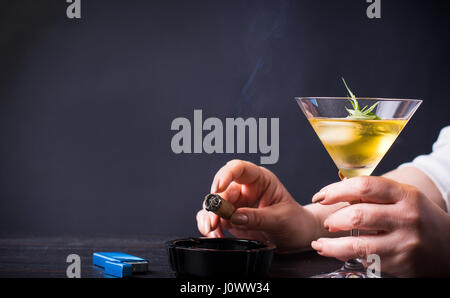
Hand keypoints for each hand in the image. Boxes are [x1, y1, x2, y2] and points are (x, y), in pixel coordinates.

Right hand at [196, 160, 318, 252]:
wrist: (298, 237)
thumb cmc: (295, 222)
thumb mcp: (281, 219)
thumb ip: (258, 217)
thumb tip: (235, 217)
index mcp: (260, 180)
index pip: (239, 168)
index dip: (226, 175)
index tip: (218, 187)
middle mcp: (245, 189)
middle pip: (223, 190)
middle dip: (215, 206)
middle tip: (214, 221)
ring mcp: (237, 204)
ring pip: (215, 205)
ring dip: (210, 217)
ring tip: (212, 230)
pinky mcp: (232, 218)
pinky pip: (215, 219)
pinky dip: (211, 227)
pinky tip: (215, 235)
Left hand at [311, 176, 449, 276]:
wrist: (449, 248)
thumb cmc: (419, 218)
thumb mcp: (403, 198)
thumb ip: (374, 194)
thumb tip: (336, 192)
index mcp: (405, 195)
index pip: (364, 186)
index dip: (336, 190)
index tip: (321, 196)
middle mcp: (406, 217)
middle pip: (358, 215)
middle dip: (334, 219)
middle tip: (328, 222)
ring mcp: (404, 242)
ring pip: (358, 245)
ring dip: (332, 245)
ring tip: (320, 245)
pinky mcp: (401, 264)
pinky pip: (367, 260)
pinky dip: (348, 256)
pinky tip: (339, 253)